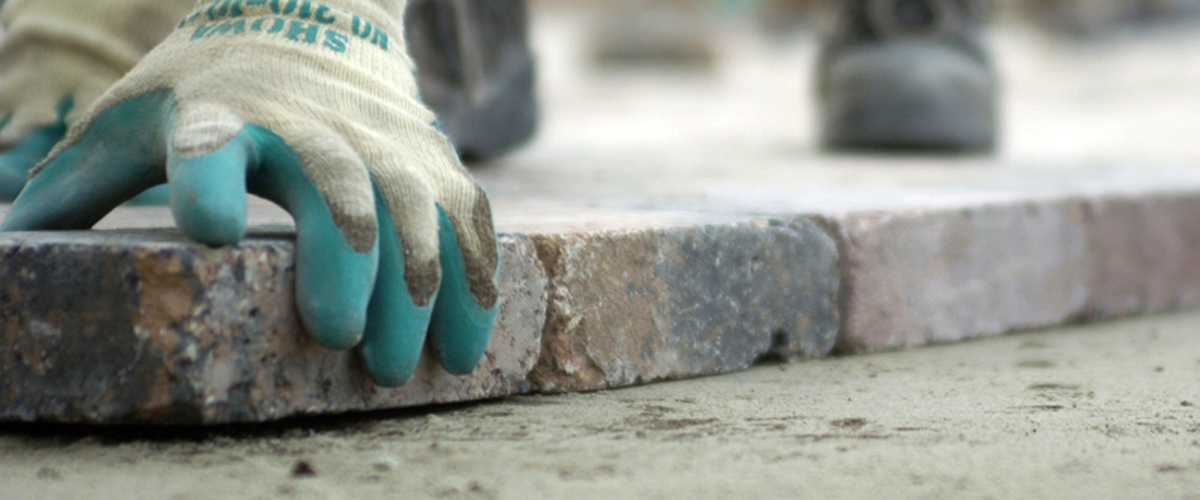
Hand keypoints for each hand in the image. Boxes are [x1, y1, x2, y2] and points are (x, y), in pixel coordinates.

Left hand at [0, 0, 500, 386]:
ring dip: (416, 294)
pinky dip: (473, 285)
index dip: (210, 181)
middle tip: (337, 344)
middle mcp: (310, 126)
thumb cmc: (209, 84)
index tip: (210, 231)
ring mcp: (381, 141)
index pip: (211, 144)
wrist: (310, 13)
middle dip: (345, 271)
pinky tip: (464, 346)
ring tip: (398, 368)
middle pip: (336, 194)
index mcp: (220, 115)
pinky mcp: (431, 158)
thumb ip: (80, 183)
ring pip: (414, 214)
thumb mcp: (133, 118)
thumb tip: (10, 246)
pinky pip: (466, 219)